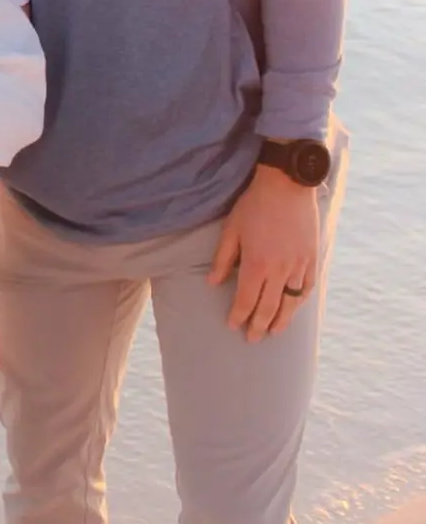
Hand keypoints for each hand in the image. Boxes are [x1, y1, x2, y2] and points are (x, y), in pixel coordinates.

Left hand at [208, 164, 319, 341]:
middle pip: (268, 307)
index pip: (246, 299)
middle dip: (259, 325)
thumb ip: (223, 259)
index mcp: (256, 265)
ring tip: (274, 332)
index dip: (238, 315)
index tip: (233, 326)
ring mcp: (299, 266)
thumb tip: (212, 282)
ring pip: (290, 303)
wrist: (287, 185)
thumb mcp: (231, 229)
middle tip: (252, 338)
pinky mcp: (312, 258)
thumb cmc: (254, 204)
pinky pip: (307, 287)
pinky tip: (294, 308)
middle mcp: (280, 271)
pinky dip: (300, 302)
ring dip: (281, 320)